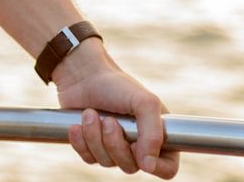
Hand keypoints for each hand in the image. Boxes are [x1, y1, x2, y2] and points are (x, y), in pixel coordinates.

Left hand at [53, 41, 178, 178]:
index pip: (167, 168)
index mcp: (157, 135)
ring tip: (90, 113)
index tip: (135, 145)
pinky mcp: (92, 147)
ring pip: (107, 163)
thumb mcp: (144, 102)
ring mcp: (114, 147)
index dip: (154, 165)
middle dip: (115, 143)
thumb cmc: (116, 85)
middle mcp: (138, 145)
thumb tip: (148, 166)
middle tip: (108, 120)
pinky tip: (77, 125)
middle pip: (131, 167)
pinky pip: (88, 158)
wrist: (82, 75)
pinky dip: (81, 142)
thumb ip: (153, 134)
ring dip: (95, 137)